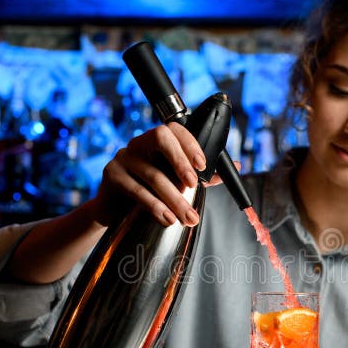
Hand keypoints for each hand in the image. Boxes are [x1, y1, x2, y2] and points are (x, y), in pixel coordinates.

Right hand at [89, 122, 232, 227]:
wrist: (116, 213)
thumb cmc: (150, 193)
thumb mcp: (177, 183)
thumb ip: (203, 175)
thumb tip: (235, 166)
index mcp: (157, 141)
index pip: (174, 129)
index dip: (190, 144)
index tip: (203, 166)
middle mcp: (139, 144)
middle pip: (160, 137)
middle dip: (180, 161)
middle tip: (194, 185)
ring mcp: (123, 157)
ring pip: (153, 174)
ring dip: (174, 199)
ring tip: (188, 218)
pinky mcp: (111, 176)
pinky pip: (136, 189)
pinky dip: (155, 206)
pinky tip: (167, 219)